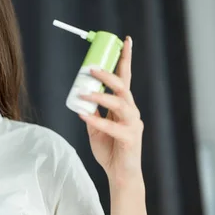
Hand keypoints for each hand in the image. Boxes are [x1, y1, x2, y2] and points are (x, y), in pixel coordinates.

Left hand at [78, 36, 143, 185]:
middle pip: (123, 87)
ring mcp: (132, 124)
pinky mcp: (130, 138)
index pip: (125, 78)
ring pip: (121, 103)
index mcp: (124, 106)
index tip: (125, 41)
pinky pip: (112, 126)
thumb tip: (82, 96)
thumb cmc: (110, 149)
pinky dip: (97, 120)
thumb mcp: (96, 126)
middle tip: (91, 68)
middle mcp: (131, 112)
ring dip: (101, 95)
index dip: (126, 59)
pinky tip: (83, 115)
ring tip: (84, 92)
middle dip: (108, 74)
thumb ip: (92, 111)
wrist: (120, 174)